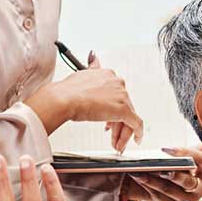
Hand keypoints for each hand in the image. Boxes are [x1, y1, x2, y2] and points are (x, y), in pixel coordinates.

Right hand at [29, 55, 144, 151]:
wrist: (63, 98)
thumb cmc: (67, 90)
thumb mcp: (82, 74)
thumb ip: (91, 68)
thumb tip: (94, 56)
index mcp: (108, 74)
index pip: (116, 94)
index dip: (111, 109)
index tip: (107, 120)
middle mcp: (118, 83)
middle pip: (123, 106)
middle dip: (117, 123)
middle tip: (112, 136)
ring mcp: (122, 96)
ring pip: (128, 117)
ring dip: (122, 133)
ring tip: (116, 144)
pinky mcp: (124, 110)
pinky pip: (136, 123)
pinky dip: (137, 133)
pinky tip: (136, 140)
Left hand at [122, 146, 201, 200]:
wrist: (181, 189)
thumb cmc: (186, 168)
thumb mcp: (192, 158)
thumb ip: (191, 151)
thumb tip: (180, 145)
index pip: (201, 159)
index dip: (185, 152)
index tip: (166, 148)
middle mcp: (201, 189)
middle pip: (187, 181)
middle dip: (172, 174)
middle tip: (158, 168)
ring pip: (170, 190)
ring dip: (153, 180)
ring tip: (138, 170)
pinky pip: (159, 197)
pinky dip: (147, 186)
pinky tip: (138, 177)